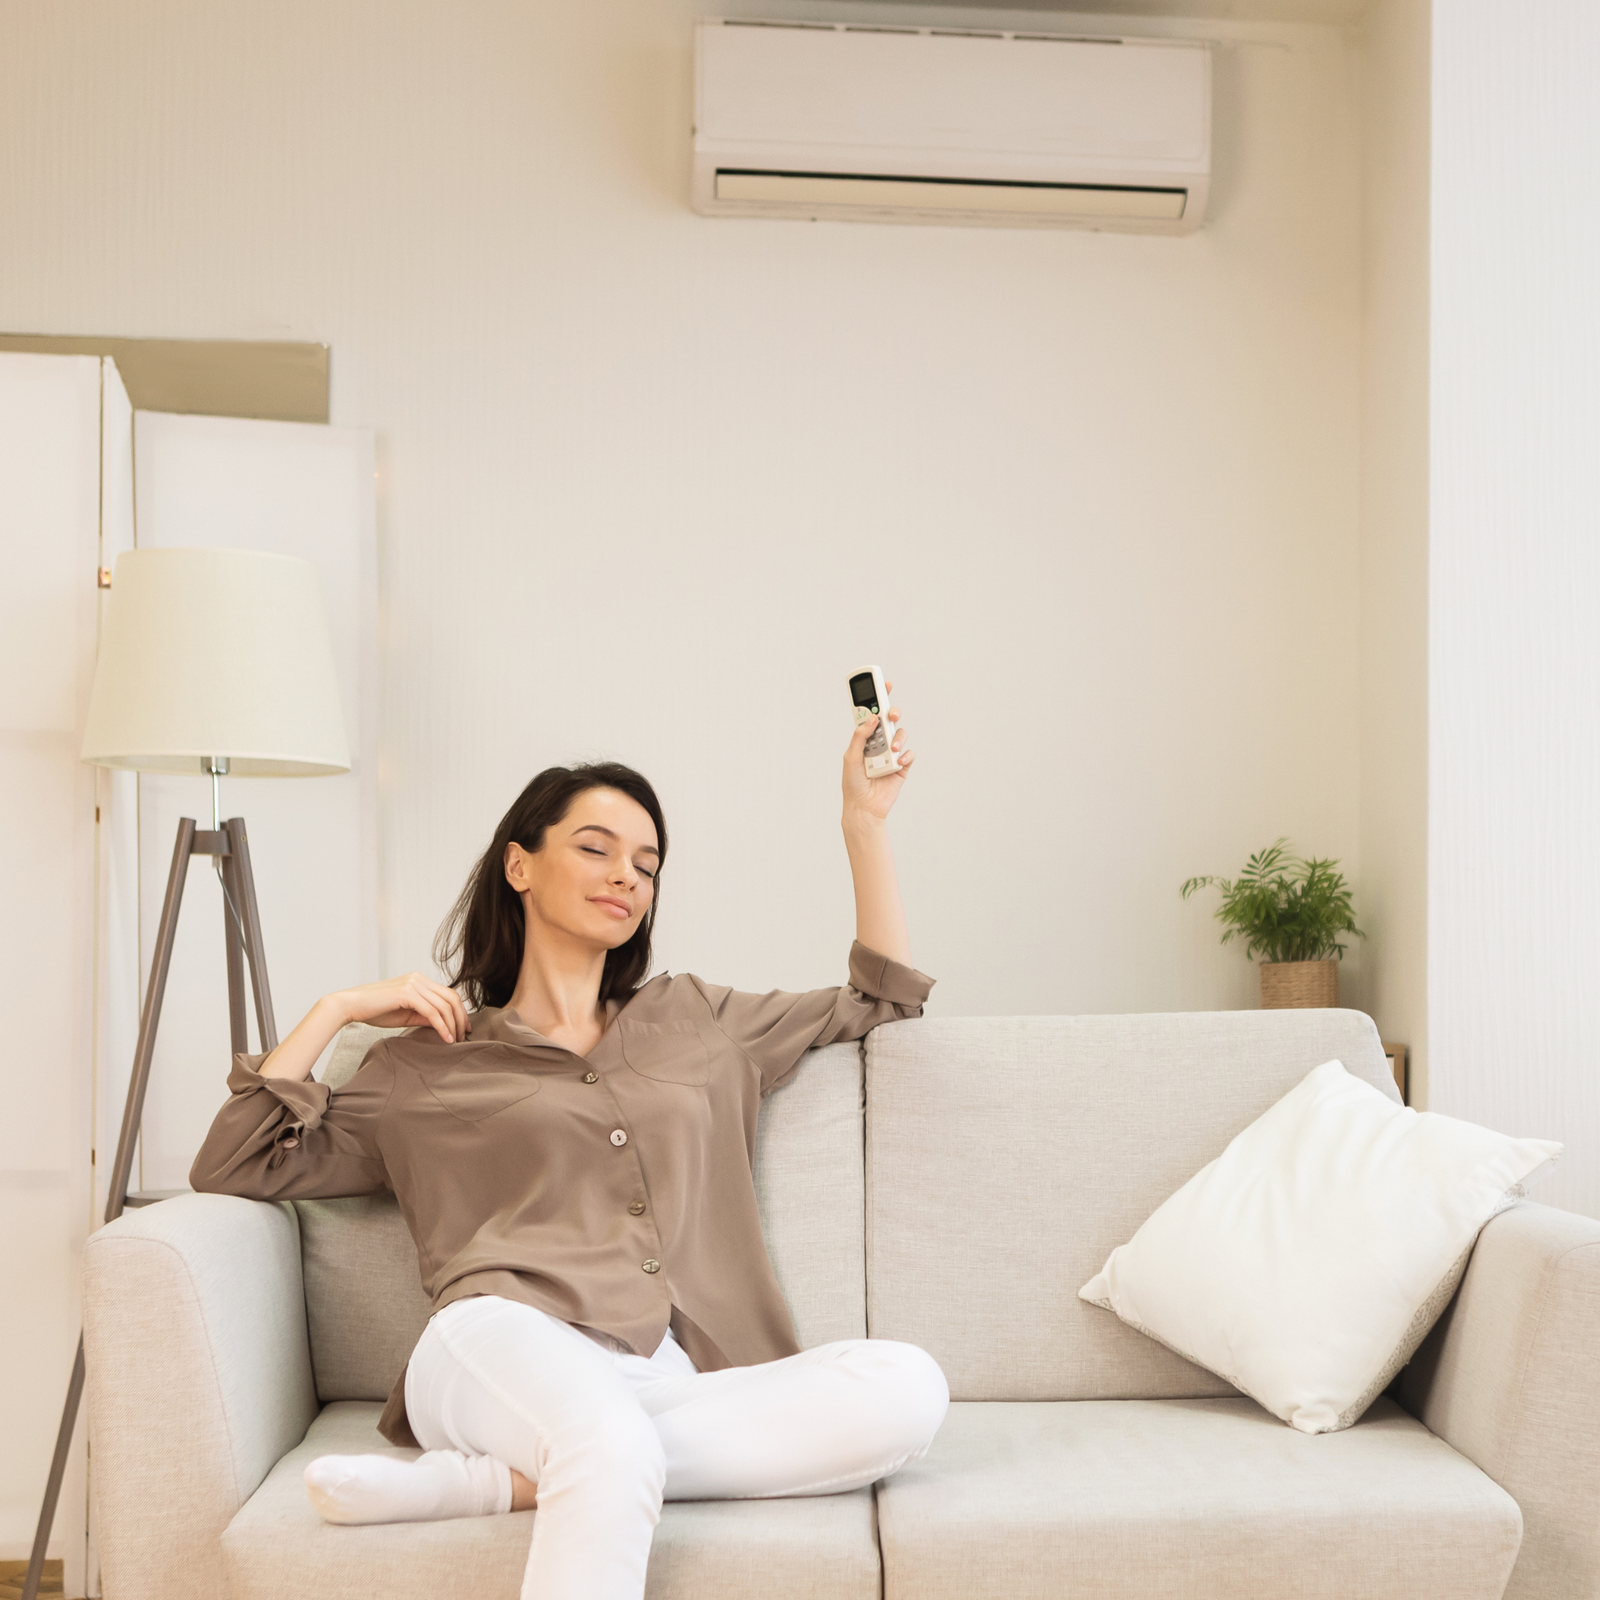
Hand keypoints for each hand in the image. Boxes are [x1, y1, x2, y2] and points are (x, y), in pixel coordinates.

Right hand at [332, 973, 469, 1044]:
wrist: (351, 1006)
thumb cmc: (375, 1011)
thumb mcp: (406, 1014)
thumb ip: (425, 1016)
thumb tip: (445, 1025)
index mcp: (419, 980)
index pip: (448, 993)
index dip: (460, 1011)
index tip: (464, 1028)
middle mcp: (418, 978)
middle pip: (451, 997)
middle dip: (460, 1018)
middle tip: (464, 1036)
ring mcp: (413, 984)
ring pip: (444, 1005)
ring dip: (453, 1025)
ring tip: (455, 1040)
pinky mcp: (407, 993)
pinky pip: (432, 1012)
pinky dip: (442, 1026)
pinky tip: (445, 1038)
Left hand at [842, 678, 914, 825]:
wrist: (864, 807)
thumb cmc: (853, 783)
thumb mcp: (850, 756)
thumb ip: (860, 735)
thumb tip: (873, 717)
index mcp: (864, 738)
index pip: (872, 714)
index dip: (878, 698)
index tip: (884, 684)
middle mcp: (879, 743)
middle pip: (890, 720)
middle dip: (893, 713)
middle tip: (892, 714)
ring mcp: (891, 754)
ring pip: (901, 735)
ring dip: (898, 739)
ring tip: (892, 750)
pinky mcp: (902, 766)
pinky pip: (909, 754)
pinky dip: (906, 756)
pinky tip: (899, 762)